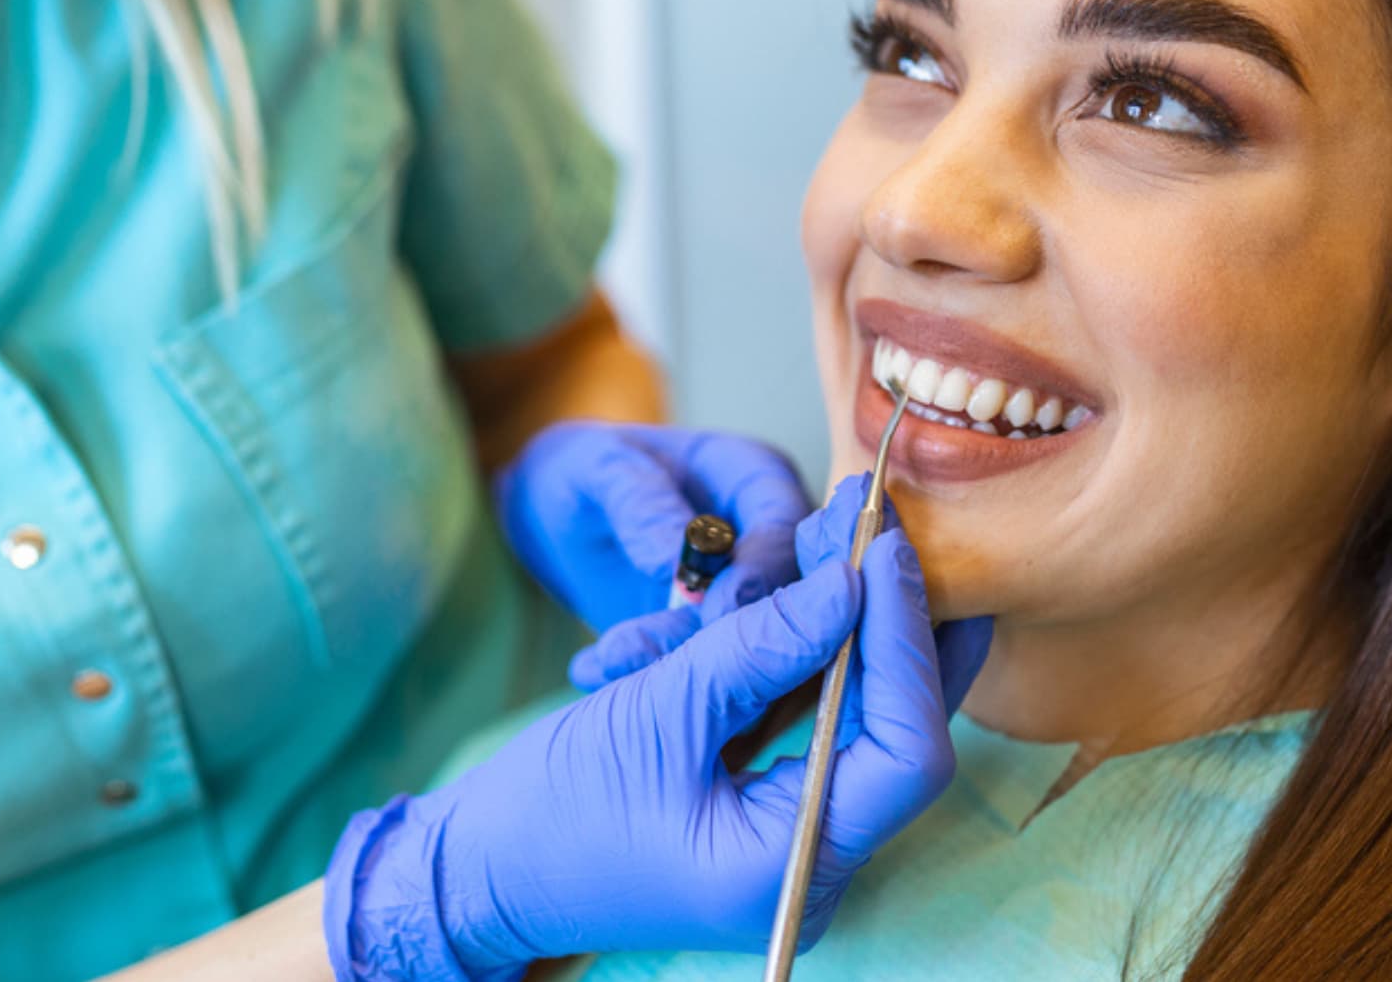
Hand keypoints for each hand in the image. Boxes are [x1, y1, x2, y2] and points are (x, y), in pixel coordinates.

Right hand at [323, 478, 993, 979]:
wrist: (485, 868)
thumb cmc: (553, 806)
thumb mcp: (658, 708)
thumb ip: (763, 643)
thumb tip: (853, 578)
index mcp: (793, 864)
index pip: (905, 748)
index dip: (905, 641)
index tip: (883, 548)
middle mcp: (817, 864)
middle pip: (903, 731)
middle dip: (895, 621)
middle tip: (875, 523)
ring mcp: (799, 838)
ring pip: (869, 718)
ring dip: (862, 626)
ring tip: (847, 533)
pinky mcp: (774, 807)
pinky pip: (823, 724)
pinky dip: (822, 655)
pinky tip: (822, 584)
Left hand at [491, 423, 810, 687]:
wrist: (567, 512)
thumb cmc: (593, 470)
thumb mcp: (600, 467)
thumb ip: (638, 501)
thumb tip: (672, 561)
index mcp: (755, 477)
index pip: (784, 526)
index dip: (760, 570)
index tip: (718, 607)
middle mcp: (765, 539)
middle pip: (779, 597)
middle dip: (723, 633)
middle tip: (664, 658)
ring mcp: (744, 594)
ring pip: (740, 643)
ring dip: (678, 662)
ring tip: (607, 659)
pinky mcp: (715, 637)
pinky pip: (703, 667)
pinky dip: (651, 674)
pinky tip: (594, 670)